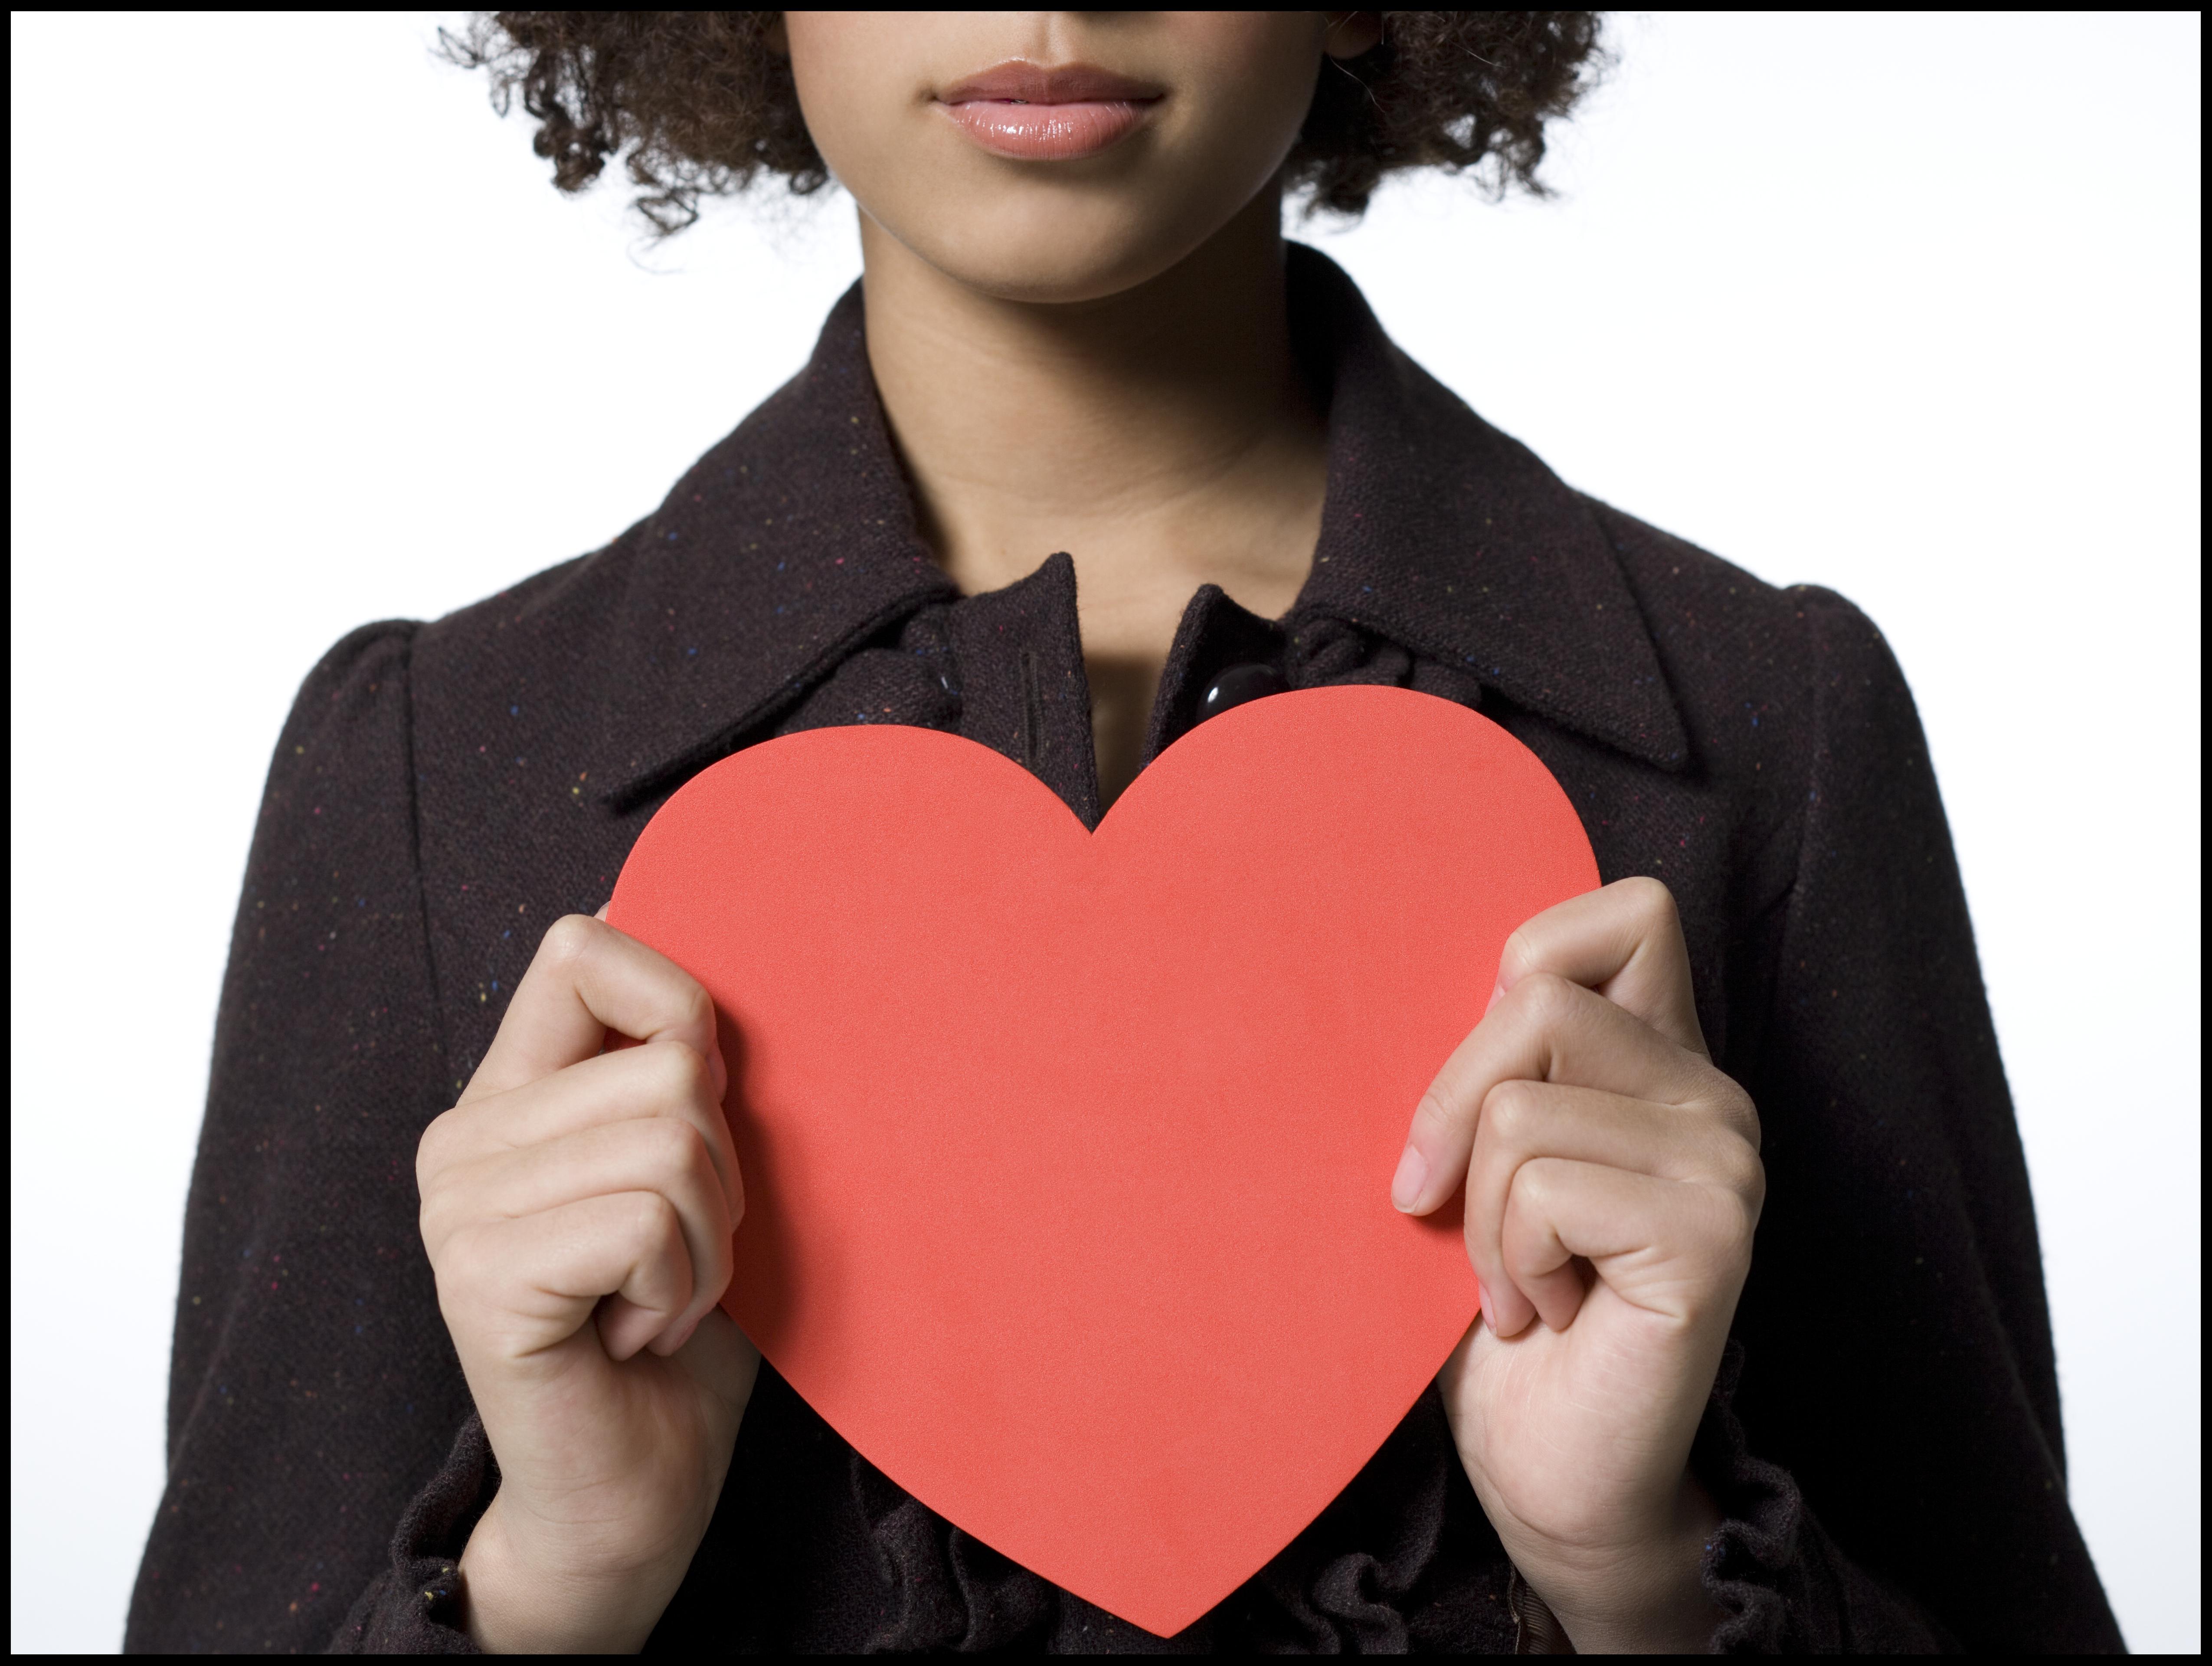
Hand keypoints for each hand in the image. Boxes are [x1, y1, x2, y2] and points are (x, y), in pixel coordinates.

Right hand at [417, 912, 760, 1651]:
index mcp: (509, 1096)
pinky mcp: (478, 1275)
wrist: (636, 1488)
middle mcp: (464, 1139)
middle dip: (723, 1173)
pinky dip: (679, 1288)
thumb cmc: (678, 1326)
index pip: (581, 948)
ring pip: (672, 1141)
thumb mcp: (696, 1173)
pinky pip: (645, 1221)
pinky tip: (635, 1335)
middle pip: (671, 1065)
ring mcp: (457, 1206)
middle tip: (677, 1258)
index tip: (698, 1107)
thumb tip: (704, 967)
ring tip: (658, 1299)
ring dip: (706, 1242)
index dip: (677, 1006)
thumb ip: (680, 1075)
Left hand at [1392, 878, 1761, 1651]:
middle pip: (1532, 1000)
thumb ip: (1489, 1064)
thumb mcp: (1472, 1159)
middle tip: (1453, 1213)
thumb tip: (1397, 972)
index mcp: (1659, 1057)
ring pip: (1521, 1105)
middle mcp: (1711, 1095)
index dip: (1527, 961)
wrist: (1546, 1467)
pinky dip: (1508, 1259)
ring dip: (1479, 1212)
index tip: (1479, 1081)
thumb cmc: (1493, 1312)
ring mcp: (1724, 1160)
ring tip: (1516, 1278)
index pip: (1625, 913)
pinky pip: (1544, 1189)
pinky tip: (1547, 1311)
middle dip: (1452, 1108)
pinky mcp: (1710, 1234)